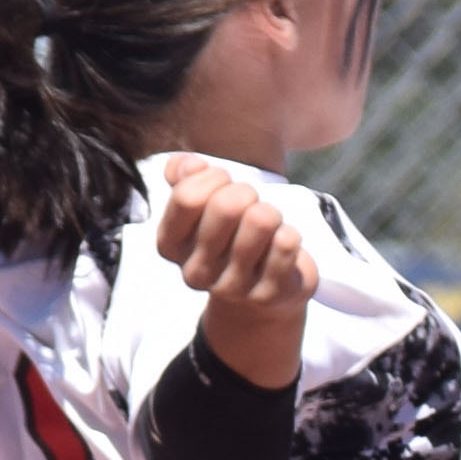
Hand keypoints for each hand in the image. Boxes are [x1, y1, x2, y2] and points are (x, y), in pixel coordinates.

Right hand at [153, 157, 323, 372]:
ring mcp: (232, 287)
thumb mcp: (199, 202)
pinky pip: (286, 243)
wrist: (259, 289)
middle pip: (226, 206)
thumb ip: (183, 174)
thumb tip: (191, 165)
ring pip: (261, 220)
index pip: (188, 197)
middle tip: (250, 204)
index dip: (213, 177)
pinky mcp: (268, 294)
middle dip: (246, 193)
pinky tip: (281, 245)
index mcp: (170, 245)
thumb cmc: (228, 233)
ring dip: (271, 213)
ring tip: (267, 224)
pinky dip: (290, 234)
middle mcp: (195, 271)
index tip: (223, 182)